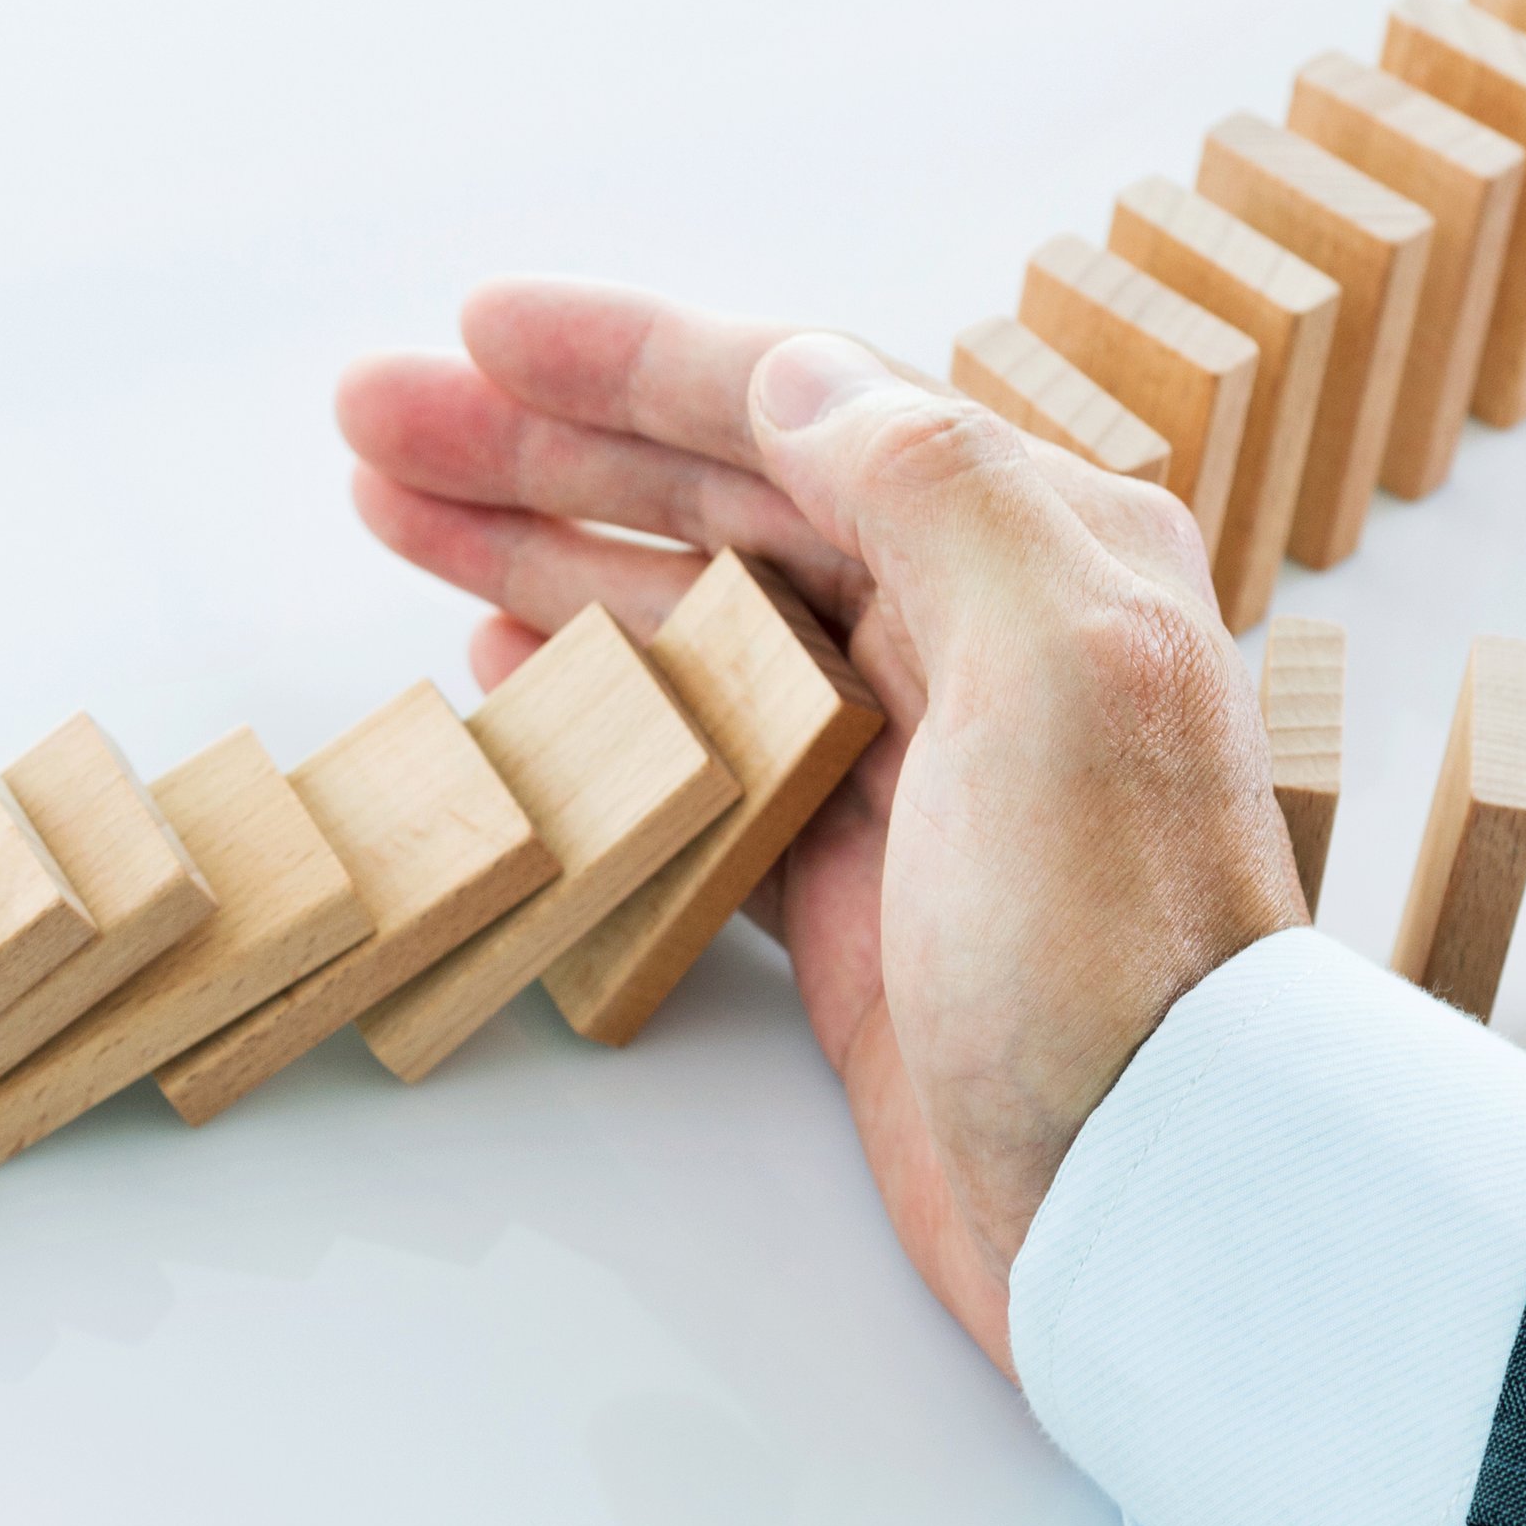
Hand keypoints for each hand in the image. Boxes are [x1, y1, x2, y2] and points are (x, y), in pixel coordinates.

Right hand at [338, 282, 1304, 1372]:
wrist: (1150, 1196)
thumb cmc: (1116, 948)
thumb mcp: (1056, 673)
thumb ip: (937, 493)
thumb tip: (799, 371)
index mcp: (1038, 554)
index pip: (802, 408)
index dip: (633, 363)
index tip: (480, 329)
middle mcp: (973, 640)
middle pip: (721, 503)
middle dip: (543, 452)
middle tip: (375, 420)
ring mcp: (904, 769)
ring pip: (691, 620)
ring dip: (544, 558)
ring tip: (395, 515)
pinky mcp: (851, 891)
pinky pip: (698, 755)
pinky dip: (599, 701)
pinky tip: (504, 664)